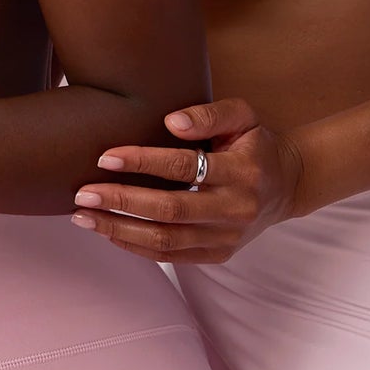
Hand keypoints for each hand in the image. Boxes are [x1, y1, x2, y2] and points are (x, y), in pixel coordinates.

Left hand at [70, 97, 305, 263]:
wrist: (287, 185)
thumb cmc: (255, 143)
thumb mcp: (243, 115)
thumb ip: (209, 113)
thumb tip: (171, 122)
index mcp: (242, 171)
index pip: (185, 167)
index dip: (143, 162)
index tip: (105, 157)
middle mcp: (236, 209)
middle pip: (170, 210)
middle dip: (121, 202)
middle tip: (82, 194)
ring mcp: (228, 237)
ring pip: (167, 241)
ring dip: (120, 230)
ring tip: (83, 218)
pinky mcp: (219, 254)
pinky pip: (173, 256)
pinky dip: (137, 247)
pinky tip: (108, 233)